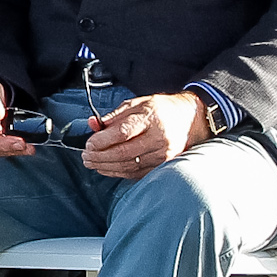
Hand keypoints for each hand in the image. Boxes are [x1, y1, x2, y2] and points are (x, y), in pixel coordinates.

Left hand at [81, 91, 210, 179]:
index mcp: (150, 118)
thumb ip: (113, 116)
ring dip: (106, 166)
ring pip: (129, 165)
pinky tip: (106, 169)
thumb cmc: (160, 109)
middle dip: (100, 156)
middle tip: (86, 156)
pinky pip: (137, 173)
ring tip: (92, 163)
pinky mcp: (164, 165)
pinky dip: (119, 172)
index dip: (102, 140)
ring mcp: (163, 154)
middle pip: (124, 152)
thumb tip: (92, 124)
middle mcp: (159, 137)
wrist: (190, 118)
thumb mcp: (136, 103)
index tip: (89, 143)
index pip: (123, 132)